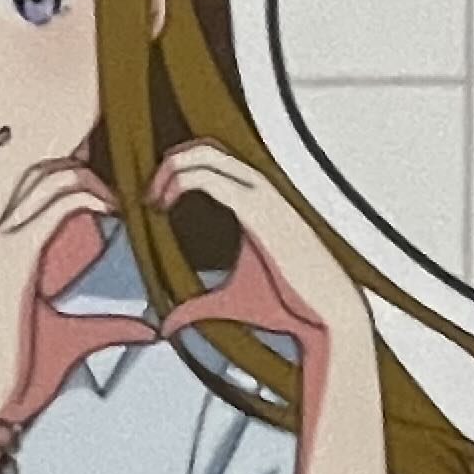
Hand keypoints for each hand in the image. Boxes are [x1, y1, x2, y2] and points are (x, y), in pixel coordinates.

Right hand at [0, 158, 153, 433]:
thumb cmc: (20, 372)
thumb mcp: (76, 341)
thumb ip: (109, 329)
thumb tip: (149, 329)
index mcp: (14, 251)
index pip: (40, 188)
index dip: (79, 175)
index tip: (121, 193)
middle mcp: (6, 240)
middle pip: (44, 171)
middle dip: (88, 168)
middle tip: (127, 193)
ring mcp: (7, 246)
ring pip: (47, 179)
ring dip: (91, 179)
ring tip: (121, 201)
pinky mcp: (14, 261)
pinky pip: (50, 209)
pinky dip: (85, 197)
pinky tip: (111, 207)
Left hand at [150, 144, 375, 361]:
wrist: (325, 311)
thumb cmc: (287, 304)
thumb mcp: (230, 302)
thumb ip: (196, 307)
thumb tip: (166, 324)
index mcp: (259, 200)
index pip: (214, 162)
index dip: (178, 172)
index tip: (156, 203)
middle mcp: (261, 188)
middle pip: (207, 148)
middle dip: (170, 165)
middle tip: (149, 197)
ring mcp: (261, 194)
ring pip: (206, 154)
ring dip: (171, 170)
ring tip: (154, 198)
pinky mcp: (257, 208)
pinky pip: (210, 179)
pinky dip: (180, 183)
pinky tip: (165, 204)